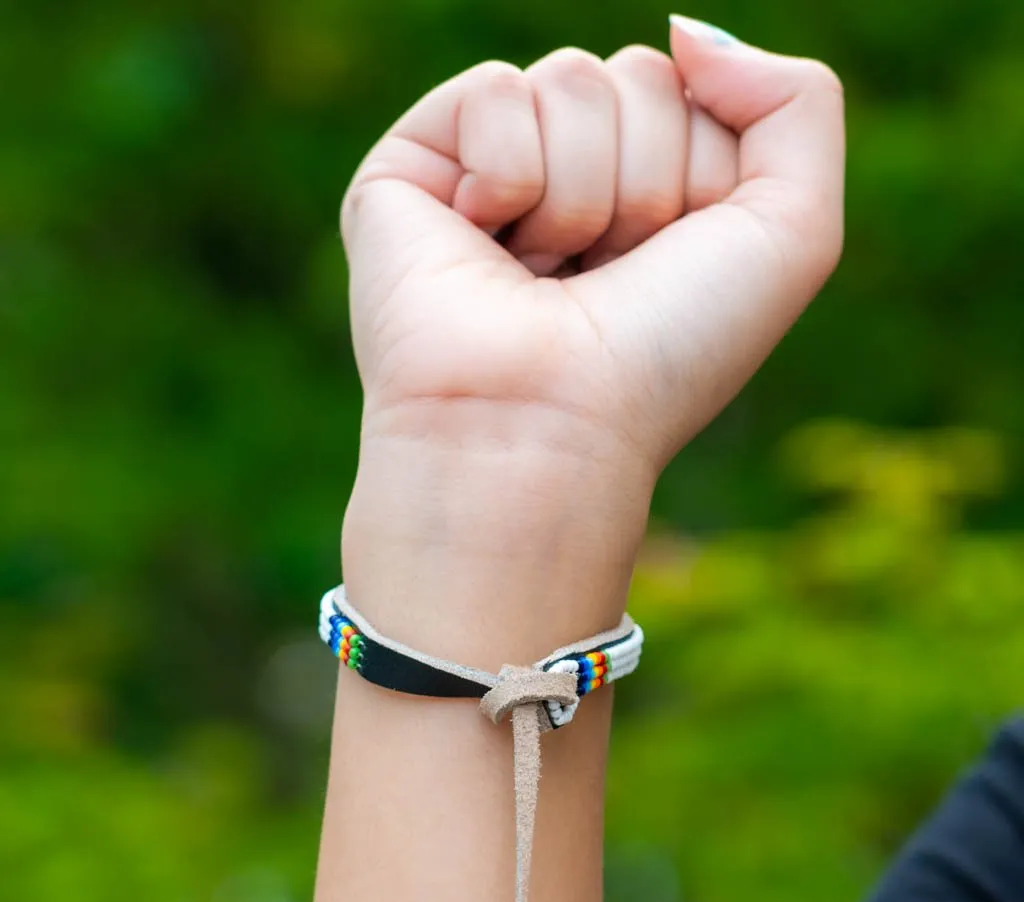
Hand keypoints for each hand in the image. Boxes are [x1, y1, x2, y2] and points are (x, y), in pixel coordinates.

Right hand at [339, 19, 843, 659]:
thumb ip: (794, 100)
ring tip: (541, 275)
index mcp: (651, 194)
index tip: (665, 272)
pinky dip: (506, 175)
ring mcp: (492, 172)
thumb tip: (680, 31)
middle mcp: (573, 178)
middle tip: (601, 276)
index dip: (703, 181)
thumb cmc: (665, 354)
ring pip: (570, 80)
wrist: (547, 427)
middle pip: (638, 77)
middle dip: (644, 184)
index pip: (698, 95)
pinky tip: (483, 247)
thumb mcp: (792, 230)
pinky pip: (493, 91)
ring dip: (580, 192)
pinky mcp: (414, 170)